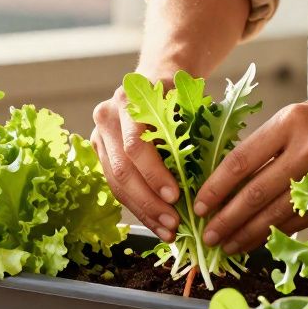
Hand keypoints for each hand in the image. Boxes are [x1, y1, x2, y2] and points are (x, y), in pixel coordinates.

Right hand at [91, 83, 180, 240]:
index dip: (154, 174)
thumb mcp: (188, 102)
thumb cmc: (179, 92)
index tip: (176, 196)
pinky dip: (138, 208)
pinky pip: (116, 187)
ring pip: (116, 183)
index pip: (135, 145)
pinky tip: (156, 223)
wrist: (156, 78)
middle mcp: (106, 116)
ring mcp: (99, 136)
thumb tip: (208, 179)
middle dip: (149, 201)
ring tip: (167, 230)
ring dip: (144, 211)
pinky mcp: (100, 153)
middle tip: (173, 223)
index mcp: (128, 100)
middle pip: (122, 169)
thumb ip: (191, 132)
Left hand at [193, 99, 307, 253]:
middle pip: (256, 193)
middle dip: (227, 219)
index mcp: (290, 121)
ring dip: (248, 233)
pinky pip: (301, 220)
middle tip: (207, 236)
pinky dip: (277, 234)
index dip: (216, 188)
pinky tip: (260, 242)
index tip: (199, 205)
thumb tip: (230, 181)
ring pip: (277, 212)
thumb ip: (269, 144)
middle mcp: (307, 147)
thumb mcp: (299, 115)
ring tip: (228, 245)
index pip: (241, 161)